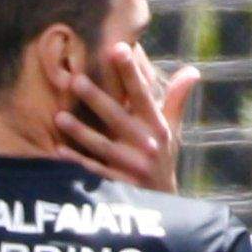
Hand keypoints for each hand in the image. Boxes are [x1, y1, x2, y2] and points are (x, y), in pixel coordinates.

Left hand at [54, 38, 198, 190]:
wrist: (162, 203)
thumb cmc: (163, 157)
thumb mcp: (173, 130)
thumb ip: (177, 99)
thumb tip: (192, 71)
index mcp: (157, 126)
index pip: (142, 94)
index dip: (131, 72)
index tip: (118, 48)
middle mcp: (147, 144)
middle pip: (118, 118)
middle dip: (98, 99)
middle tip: (75, 80)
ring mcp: (132, 166)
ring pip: (103, 146)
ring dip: (81, 131)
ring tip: (59, 116)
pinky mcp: (119, 184)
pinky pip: (95, 171)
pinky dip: (77, 161)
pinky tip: (59, 150)